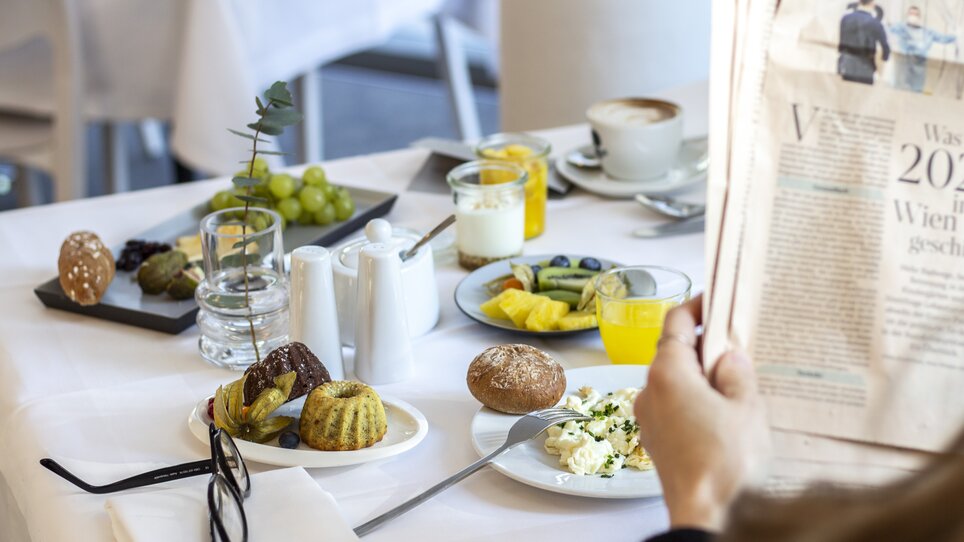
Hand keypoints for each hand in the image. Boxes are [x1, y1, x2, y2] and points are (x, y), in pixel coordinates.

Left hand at [634, 295, 770, 530]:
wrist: (707, 514)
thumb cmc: (727, 461)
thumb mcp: (746, 407)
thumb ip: (737, 373)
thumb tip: (729, 355)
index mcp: (668, 373)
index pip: (675, 322)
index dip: (697, 307)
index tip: (717, 300)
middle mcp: (650, 391)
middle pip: (673, 352)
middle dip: (704, 345)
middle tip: (738, 343)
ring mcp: (649, 418)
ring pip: (674, 382)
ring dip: (701, 376)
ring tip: (738, 382)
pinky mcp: (656, 441)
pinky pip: (674, 407)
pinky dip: (695, 401)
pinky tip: (724, 414)